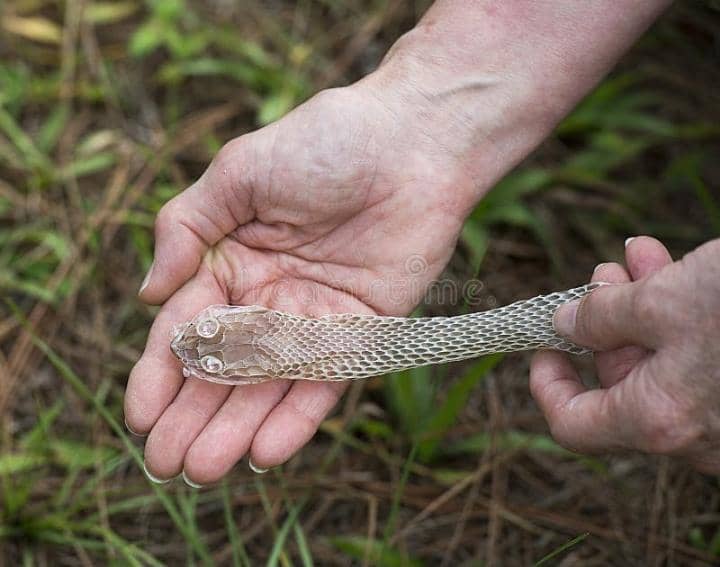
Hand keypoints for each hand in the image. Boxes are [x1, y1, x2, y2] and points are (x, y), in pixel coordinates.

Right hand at [124, 83, 479, 484]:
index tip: (139, 414)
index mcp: (231, 261)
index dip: (161, 371)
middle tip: (165, 463)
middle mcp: (268, 298)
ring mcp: (313, 320)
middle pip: (223, 368)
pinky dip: (297, 418)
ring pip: (269, 385)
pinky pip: (325, 383)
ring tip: (205, 471)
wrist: (412, 144)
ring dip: (236, 428)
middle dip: (192, 415)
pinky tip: (265, 452)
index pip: (186, 327)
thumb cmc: (322, 143)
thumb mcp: (238, 173)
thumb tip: (145, 294)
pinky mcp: (361, 333)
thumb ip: (185, 229)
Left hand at [530, 236, 719, 472]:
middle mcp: (693, 434)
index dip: (548, 385)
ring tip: (636, 257)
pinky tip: (676, 267)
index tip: (543, 347)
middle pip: (621, 384)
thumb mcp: (667, 299)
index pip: (574, 425)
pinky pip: (700, 363)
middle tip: (603, 274)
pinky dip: (680, 318)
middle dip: (605, 323)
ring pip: (662, 365)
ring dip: (641, 308)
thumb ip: (604, 315)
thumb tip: (565, 324)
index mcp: (658, 421)